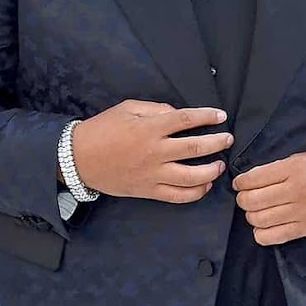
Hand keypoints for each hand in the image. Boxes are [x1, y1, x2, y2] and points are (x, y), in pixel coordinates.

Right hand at [71, 101, 232, 202]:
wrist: (78, 159)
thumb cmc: (102, 130)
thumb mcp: (127, 109)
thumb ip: (155, 109)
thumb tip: (177, 114)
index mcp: (149, 128)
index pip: (186, 120)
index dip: (207, 117)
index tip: (220, 116)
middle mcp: (154, 152)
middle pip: (195, 148)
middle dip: (216, 143)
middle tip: (227, 139)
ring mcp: (153, 174)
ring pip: (191, 177)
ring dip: (211, 171)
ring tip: (219, 165)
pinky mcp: (149, 191)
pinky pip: (178, 196)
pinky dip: (196, 192)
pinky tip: (205, 185)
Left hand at [233, 150, 305, 244]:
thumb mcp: (305, 157)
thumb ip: (280, 168)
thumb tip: (255, 178)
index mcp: (292, 169)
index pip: (252, 179)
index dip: (240, 182)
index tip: (240, 183)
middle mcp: (294, 191)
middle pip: (251, 201)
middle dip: (243, 199)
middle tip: (247, 197)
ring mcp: (300, 212)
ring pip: (258, 220)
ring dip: (251, 215)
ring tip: (257, 211)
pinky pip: (273, 237)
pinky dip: (261, 233)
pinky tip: (265, 226)